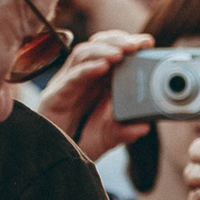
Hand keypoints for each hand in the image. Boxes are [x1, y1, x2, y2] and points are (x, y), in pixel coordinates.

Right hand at [33, 30, 153, 161]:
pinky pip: (70, 78)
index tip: (147, 43)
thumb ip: (124, 131)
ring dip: (103, 50)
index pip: (111, 52)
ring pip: (82, 55)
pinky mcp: (54, 97)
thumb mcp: (107, 137)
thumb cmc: (76, 143)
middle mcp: (81, 79)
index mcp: (96, 82)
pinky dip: (87, 70)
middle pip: (97, 46)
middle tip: (136, 45)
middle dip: (117, 41)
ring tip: (120, 54)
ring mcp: (66, 85)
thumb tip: (144, 126)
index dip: (127, 43)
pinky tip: (102, 68)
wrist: (52, 159)